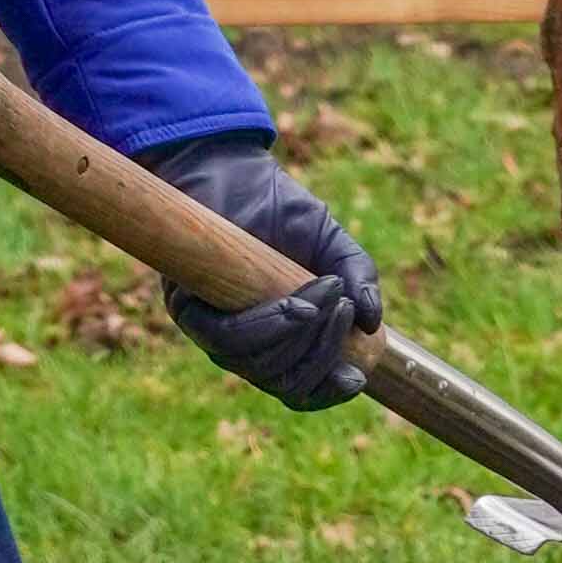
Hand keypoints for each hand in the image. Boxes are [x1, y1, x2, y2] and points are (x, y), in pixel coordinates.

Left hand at [144, 145, 379, 408]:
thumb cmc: (281, 210)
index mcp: (279, 338)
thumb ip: (359, 278)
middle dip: (324, 354)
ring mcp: (213, 330)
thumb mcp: (332, 243)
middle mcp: (244, 344)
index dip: (328, 391)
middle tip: (347, 310)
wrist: (232, 170)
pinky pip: (229, 338)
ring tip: (331, 294)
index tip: (358, 376)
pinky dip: (272, 324)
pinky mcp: (186, 309)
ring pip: (258, 365)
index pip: (299, 388)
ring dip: (302, 337)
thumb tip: (375, 324)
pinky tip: (300, 303)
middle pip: (284, 382)